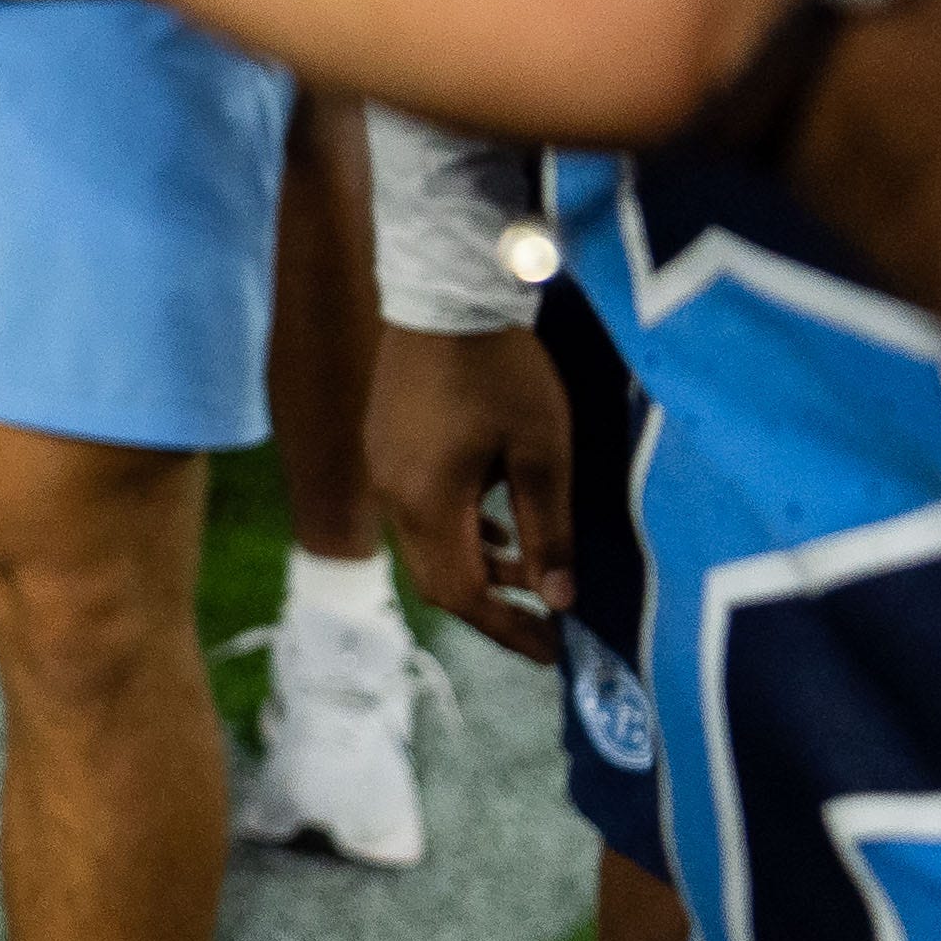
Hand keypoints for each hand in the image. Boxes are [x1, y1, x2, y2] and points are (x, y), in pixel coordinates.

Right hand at [369, 321, 576, 668]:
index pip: (461, 594)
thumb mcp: (542, 451)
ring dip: (473, 567)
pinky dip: (456, 531)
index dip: (507, 628)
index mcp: (426, 502)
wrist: (444, 290)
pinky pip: (416, 509)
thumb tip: (559, 600)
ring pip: (423, 543)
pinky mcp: (384, 442)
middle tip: (543, 623)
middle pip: (435, 578)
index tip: (553, 650)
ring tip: (526, 572)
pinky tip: (491, 521)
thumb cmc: (501, 371)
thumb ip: (547, 530)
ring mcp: (381, 466)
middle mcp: (392, 494)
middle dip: (490, 607)